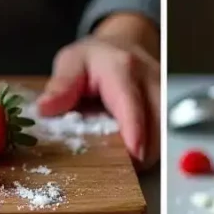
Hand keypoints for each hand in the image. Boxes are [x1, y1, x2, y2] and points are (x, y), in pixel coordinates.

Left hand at [37, 13, 159, 169]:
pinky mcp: (168, 105)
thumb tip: (45, 109)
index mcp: (123, 69)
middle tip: (122, 168)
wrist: (124, 45)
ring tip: (126, 162)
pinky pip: (165, 134)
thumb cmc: (95, 58)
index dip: (134, 132)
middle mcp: (150, 80)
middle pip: (157, 123)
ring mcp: (164, 93)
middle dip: (144, 151)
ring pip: (165, 133)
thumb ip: (61, 85)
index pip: (132, 105)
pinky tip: (135, 151)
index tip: (133, 155)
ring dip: (148, 152)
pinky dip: (151, 147)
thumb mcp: (70, 62)